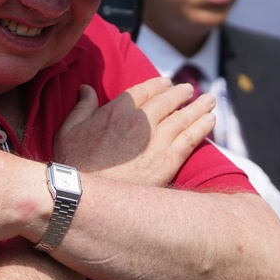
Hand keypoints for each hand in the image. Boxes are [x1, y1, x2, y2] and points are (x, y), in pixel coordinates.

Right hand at [54, 77, 215, 185]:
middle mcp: (140, 122)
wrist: (86, 197)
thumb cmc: (73, 164)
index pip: (143, 90)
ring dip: (199, 106)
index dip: (157, 84)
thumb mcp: (68, 131)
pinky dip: (202, 127)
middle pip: (166, 101)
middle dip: (180, 93)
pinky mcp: (168, 162)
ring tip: (209, 100)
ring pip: (183, 117)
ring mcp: (156, 142)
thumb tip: (87, 88)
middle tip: (189, 89)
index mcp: (117, 111)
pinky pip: (191, 139)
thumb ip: (82, 107)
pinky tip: (211, 120)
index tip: (165, 82)